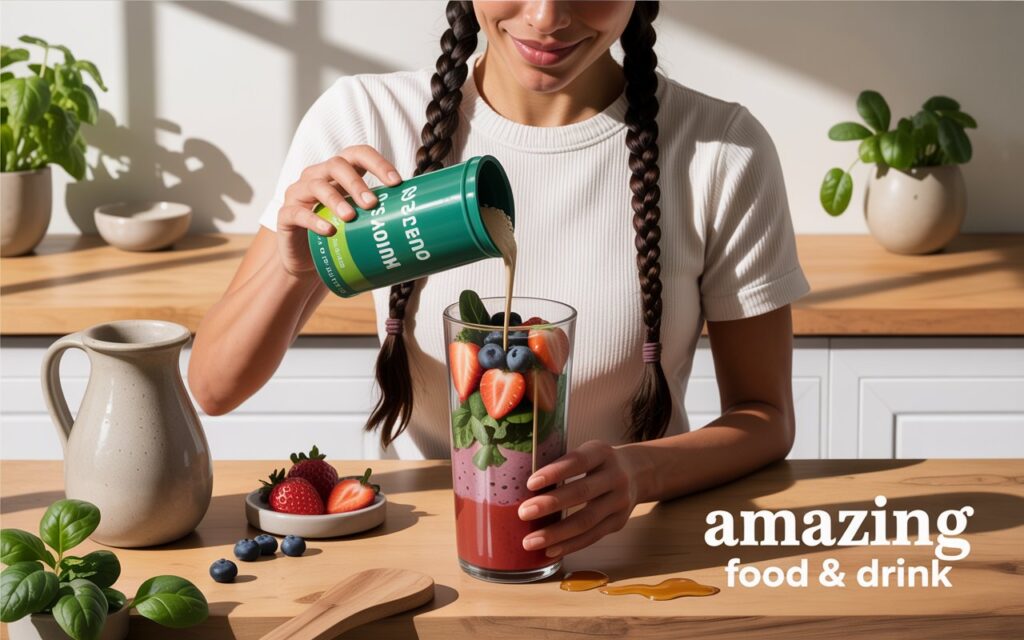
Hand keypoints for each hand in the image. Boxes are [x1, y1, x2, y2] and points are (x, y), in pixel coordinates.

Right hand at [276, 145, 401, 276]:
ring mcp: (299, 194)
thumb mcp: (362, 222)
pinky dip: (315, 221)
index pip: (358, 154)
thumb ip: (381, 214)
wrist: (307, 264)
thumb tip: (424, 223)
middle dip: (357, 183)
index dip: (378, 163)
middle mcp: (318, 176)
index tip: (397, 182)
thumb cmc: (340, 238)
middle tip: (372, 203)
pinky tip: (329, 231)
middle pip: (337, 164)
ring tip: (351, 217)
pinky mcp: (285, 215)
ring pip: (316, 185)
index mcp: (339, 173)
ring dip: (336, 200)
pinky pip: (298, 213)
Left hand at [518, 440, 639, 558]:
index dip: (555, 472)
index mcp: (602, 453)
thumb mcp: (588, 452)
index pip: (578, 461)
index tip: (530, 483)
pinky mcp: (619, 522)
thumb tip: (518, 481)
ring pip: (587, 521)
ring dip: (556, 533)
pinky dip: (570, 545)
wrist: (639, 473)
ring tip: (530, 541)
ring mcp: (620, 502)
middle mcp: (615, 476)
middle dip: (551, 504)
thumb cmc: (599, 463)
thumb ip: (563, 463)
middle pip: (582, 492)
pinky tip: (549, 550)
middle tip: (523, 513)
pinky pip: (592, 536)